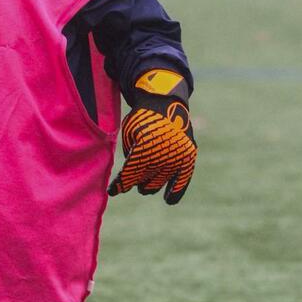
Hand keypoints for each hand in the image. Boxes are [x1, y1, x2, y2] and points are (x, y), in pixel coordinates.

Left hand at [108, 69, 196, 204]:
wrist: (165, 102)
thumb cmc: (142, 118)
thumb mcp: (129, 134)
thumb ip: (130, 156)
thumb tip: (129, 181)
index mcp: (144, 147)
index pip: (130, 174)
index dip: (120, 184)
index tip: (113, 191)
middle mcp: (162, 154)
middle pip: (143, 179)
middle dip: (134, 181)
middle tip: (131, 179)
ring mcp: (177, 156)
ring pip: (159, 181)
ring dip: (149, 185)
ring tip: (144, 185)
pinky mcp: (188, 156)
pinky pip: (183, 179)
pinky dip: (176, 191)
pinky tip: (168, 200)